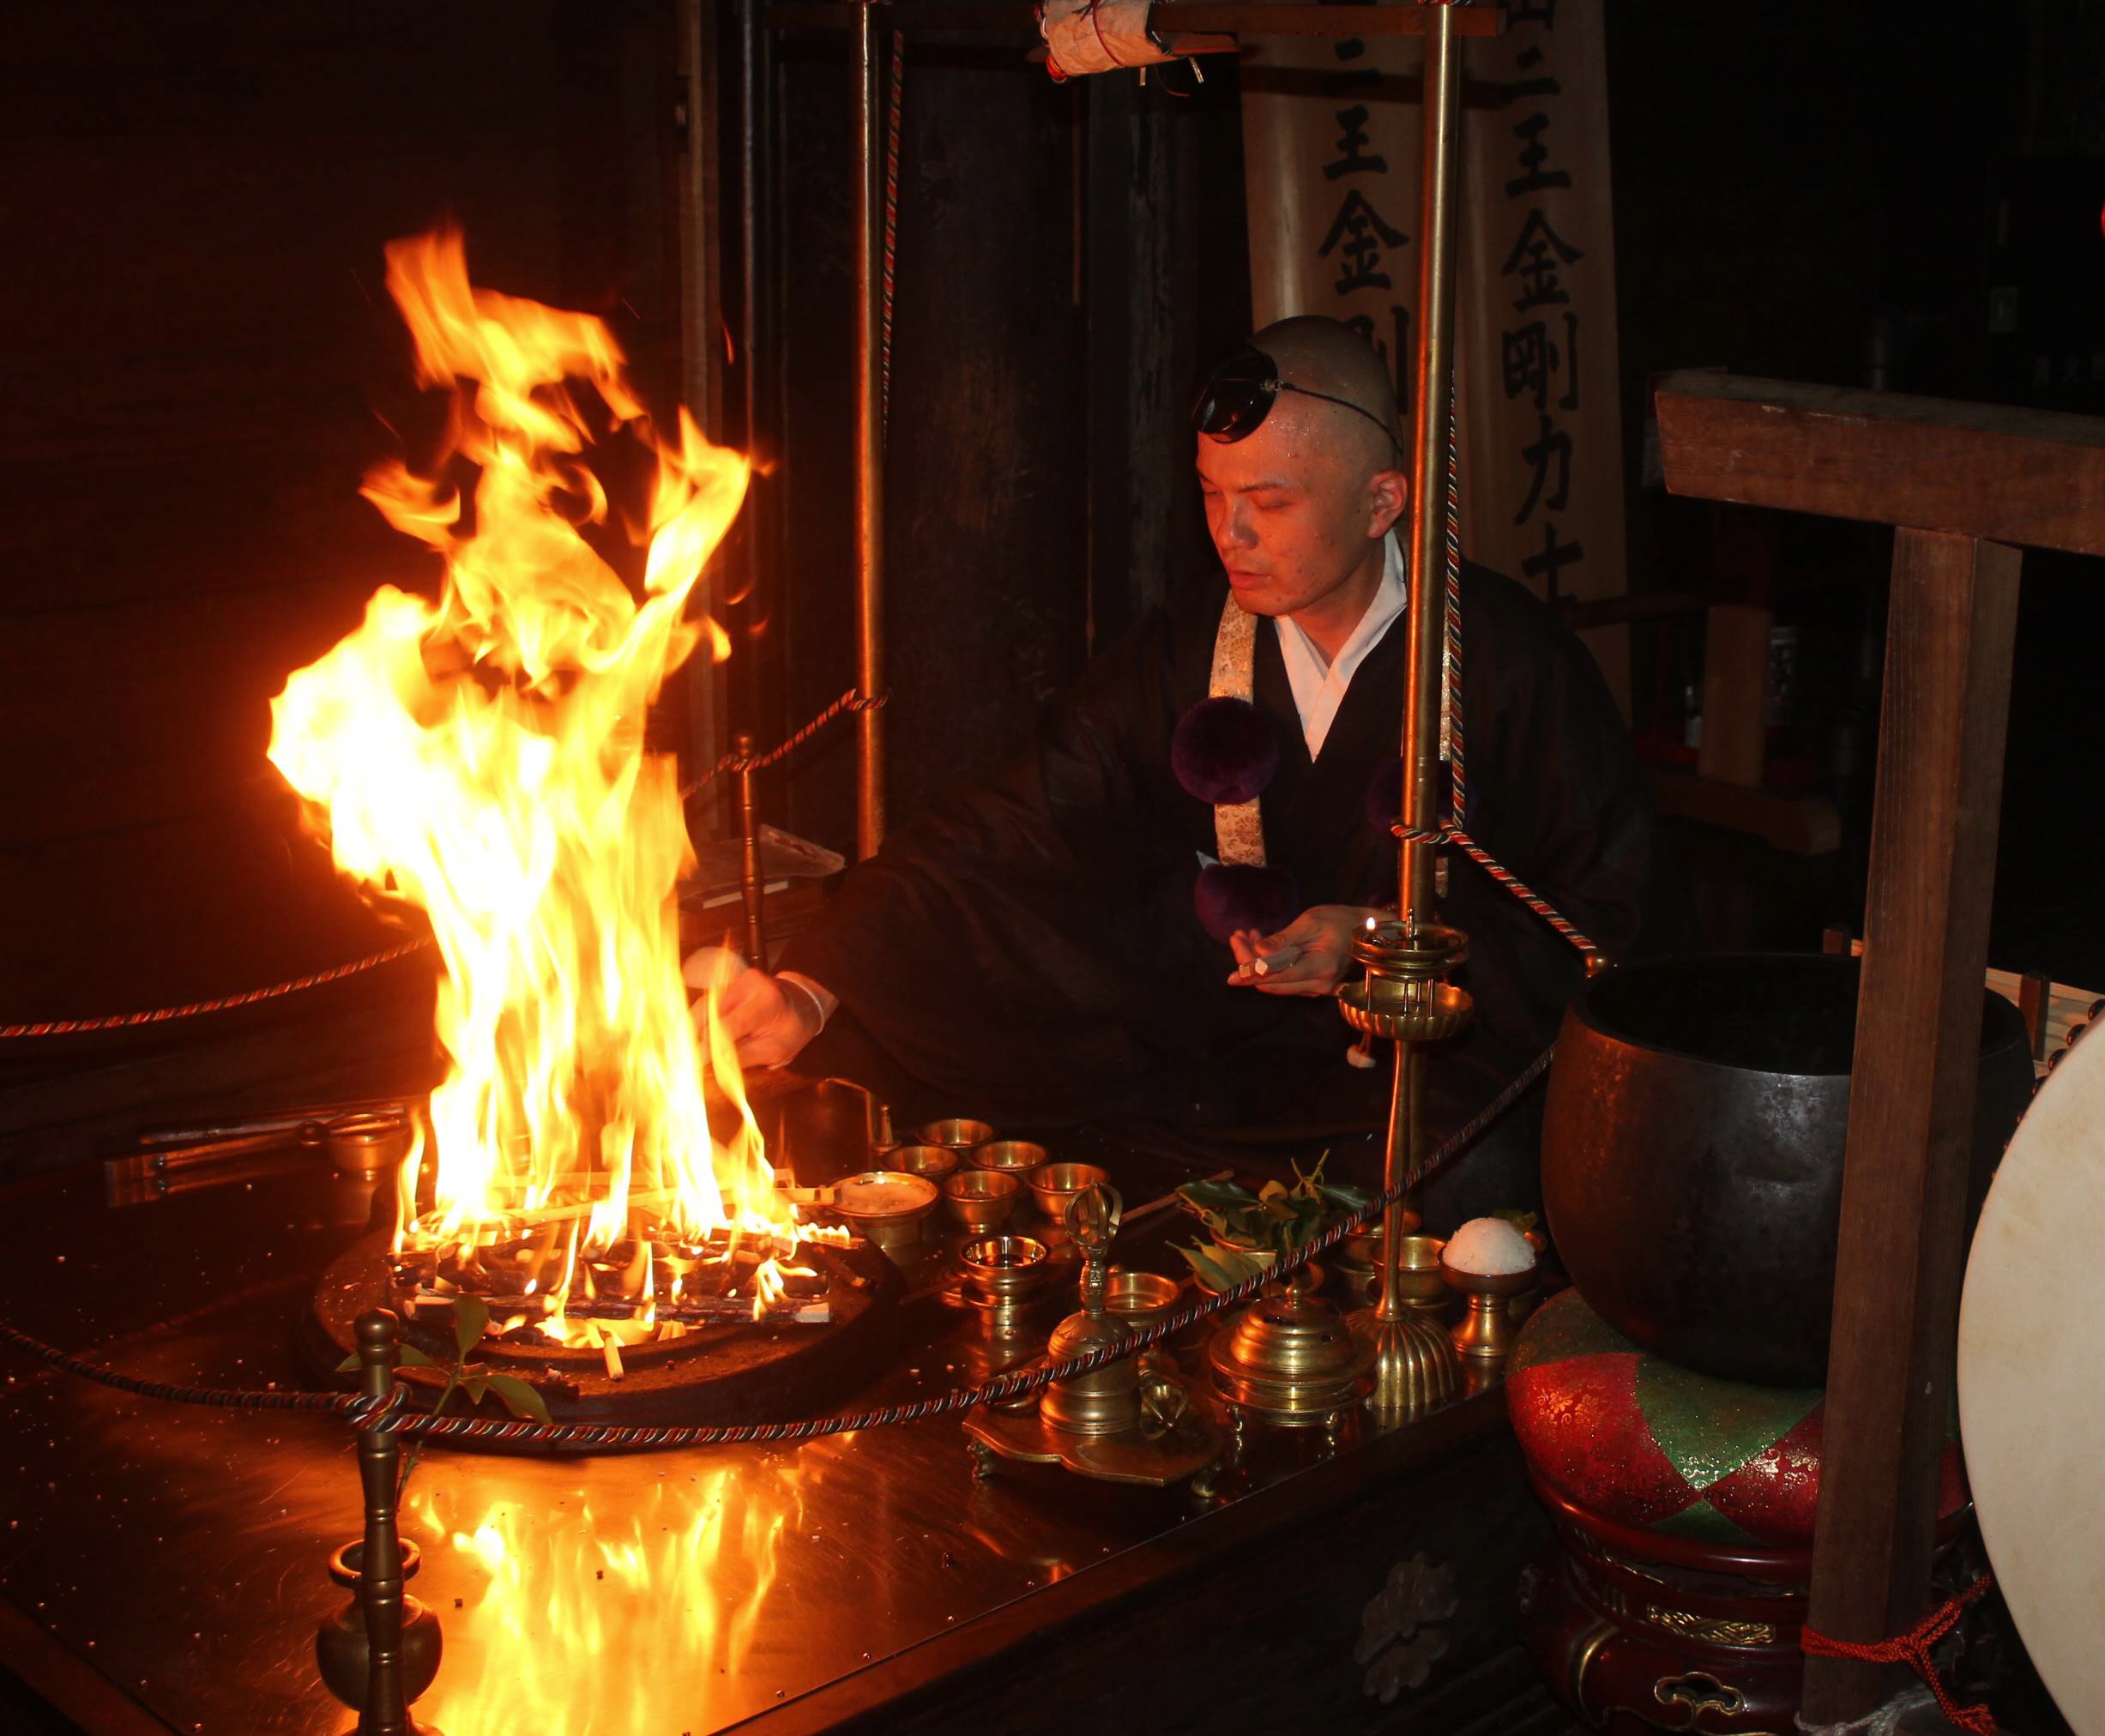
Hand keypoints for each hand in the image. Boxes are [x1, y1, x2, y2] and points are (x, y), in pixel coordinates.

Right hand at [692, 964, 825, 1068]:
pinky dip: (701, 1022)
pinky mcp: (730, 982)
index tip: (693, 1063)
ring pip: (705, 1007)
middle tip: (683, 1060)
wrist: (801, 1003)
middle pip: (711, 1013)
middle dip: (695, 1037)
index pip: (730, 1026)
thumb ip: (741, 1057)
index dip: (708, 1046)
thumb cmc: (791, 1030)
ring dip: (695, 1029)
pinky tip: (694, 1038)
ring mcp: (738, 979)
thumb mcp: (774, 1051)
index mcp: (767, 1002)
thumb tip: (709, 1066)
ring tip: (687, 1051)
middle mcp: (750, 984)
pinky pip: (709, 1004)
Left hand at [1225, 905, 1380, 996]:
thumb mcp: (1311, 922)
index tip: (1231, 974)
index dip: (1251, 976)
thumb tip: (1258, 952)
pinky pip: (1285, 979)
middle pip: (1272, 984)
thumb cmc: (1341, 920)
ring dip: (1257, 962)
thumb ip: (1283, 939)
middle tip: (1236, 938)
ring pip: (1276, 983)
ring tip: (1246, 935)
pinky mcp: (1313, 984)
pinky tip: (1261, 943)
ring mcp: (1316, 988)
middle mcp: (1318, 985)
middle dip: (1249, 964)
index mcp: (1319, 968)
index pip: (1277, 978)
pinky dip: (1269, 964)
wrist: (1366, 930)